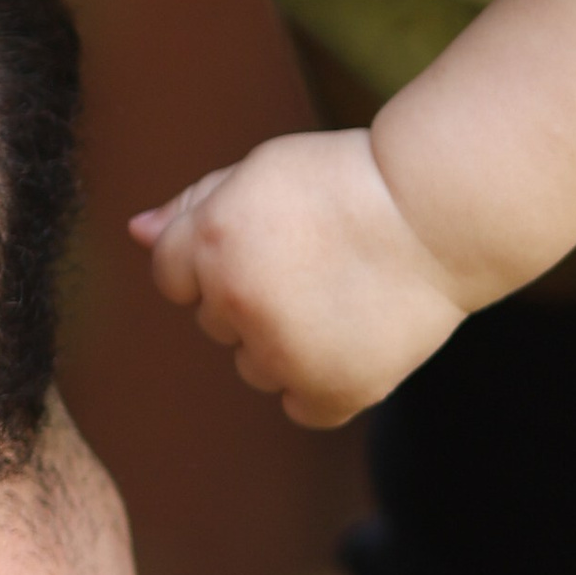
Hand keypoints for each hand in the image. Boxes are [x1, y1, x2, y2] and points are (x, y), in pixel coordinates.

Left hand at [129, 128, 475, 427]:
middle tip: (317, 260)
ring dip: (285, 344)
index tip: (271, 239)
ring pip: (255, 366)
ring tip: (341, 295)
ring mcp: (283, 354)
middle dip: (251, 296)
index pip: (171, 275)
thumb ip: (192, 205)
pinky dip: (323, 383)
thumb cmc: (349, 182)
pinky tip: (353, 336)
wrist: (438, 211)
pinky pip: (301, 404)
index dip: (219, 255)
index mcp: (210, 244)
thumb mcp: (260, 170)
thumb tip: (137, 233)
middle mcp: (236, 303)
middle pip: (215, 322)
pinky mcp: (329, 391)